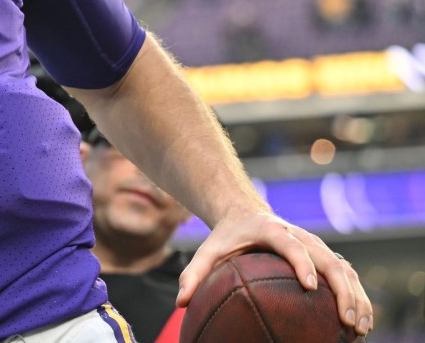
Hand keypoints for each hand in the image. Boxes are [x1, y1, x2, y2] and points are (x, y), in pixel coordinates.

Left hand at [177, 211, 372, 336]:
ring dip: (357, 297)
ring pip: (344, 269)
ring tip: (359, 328)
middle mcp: (300, 236)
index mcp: (272, 230)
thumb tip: (180, 303)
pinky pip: (347, 276)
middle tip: (346, 320)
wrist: (244, 214)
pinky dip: (358, 297)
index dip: (302, 264)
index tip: (310, 287)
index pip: (292, 245)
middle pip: (328, 259)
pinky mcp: (325, 256)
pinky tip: (361, 325)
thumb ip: (193, 274)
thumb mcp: (207, 251)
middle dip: (342, 289)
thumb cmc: (226, 237)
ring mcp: (316, 245)